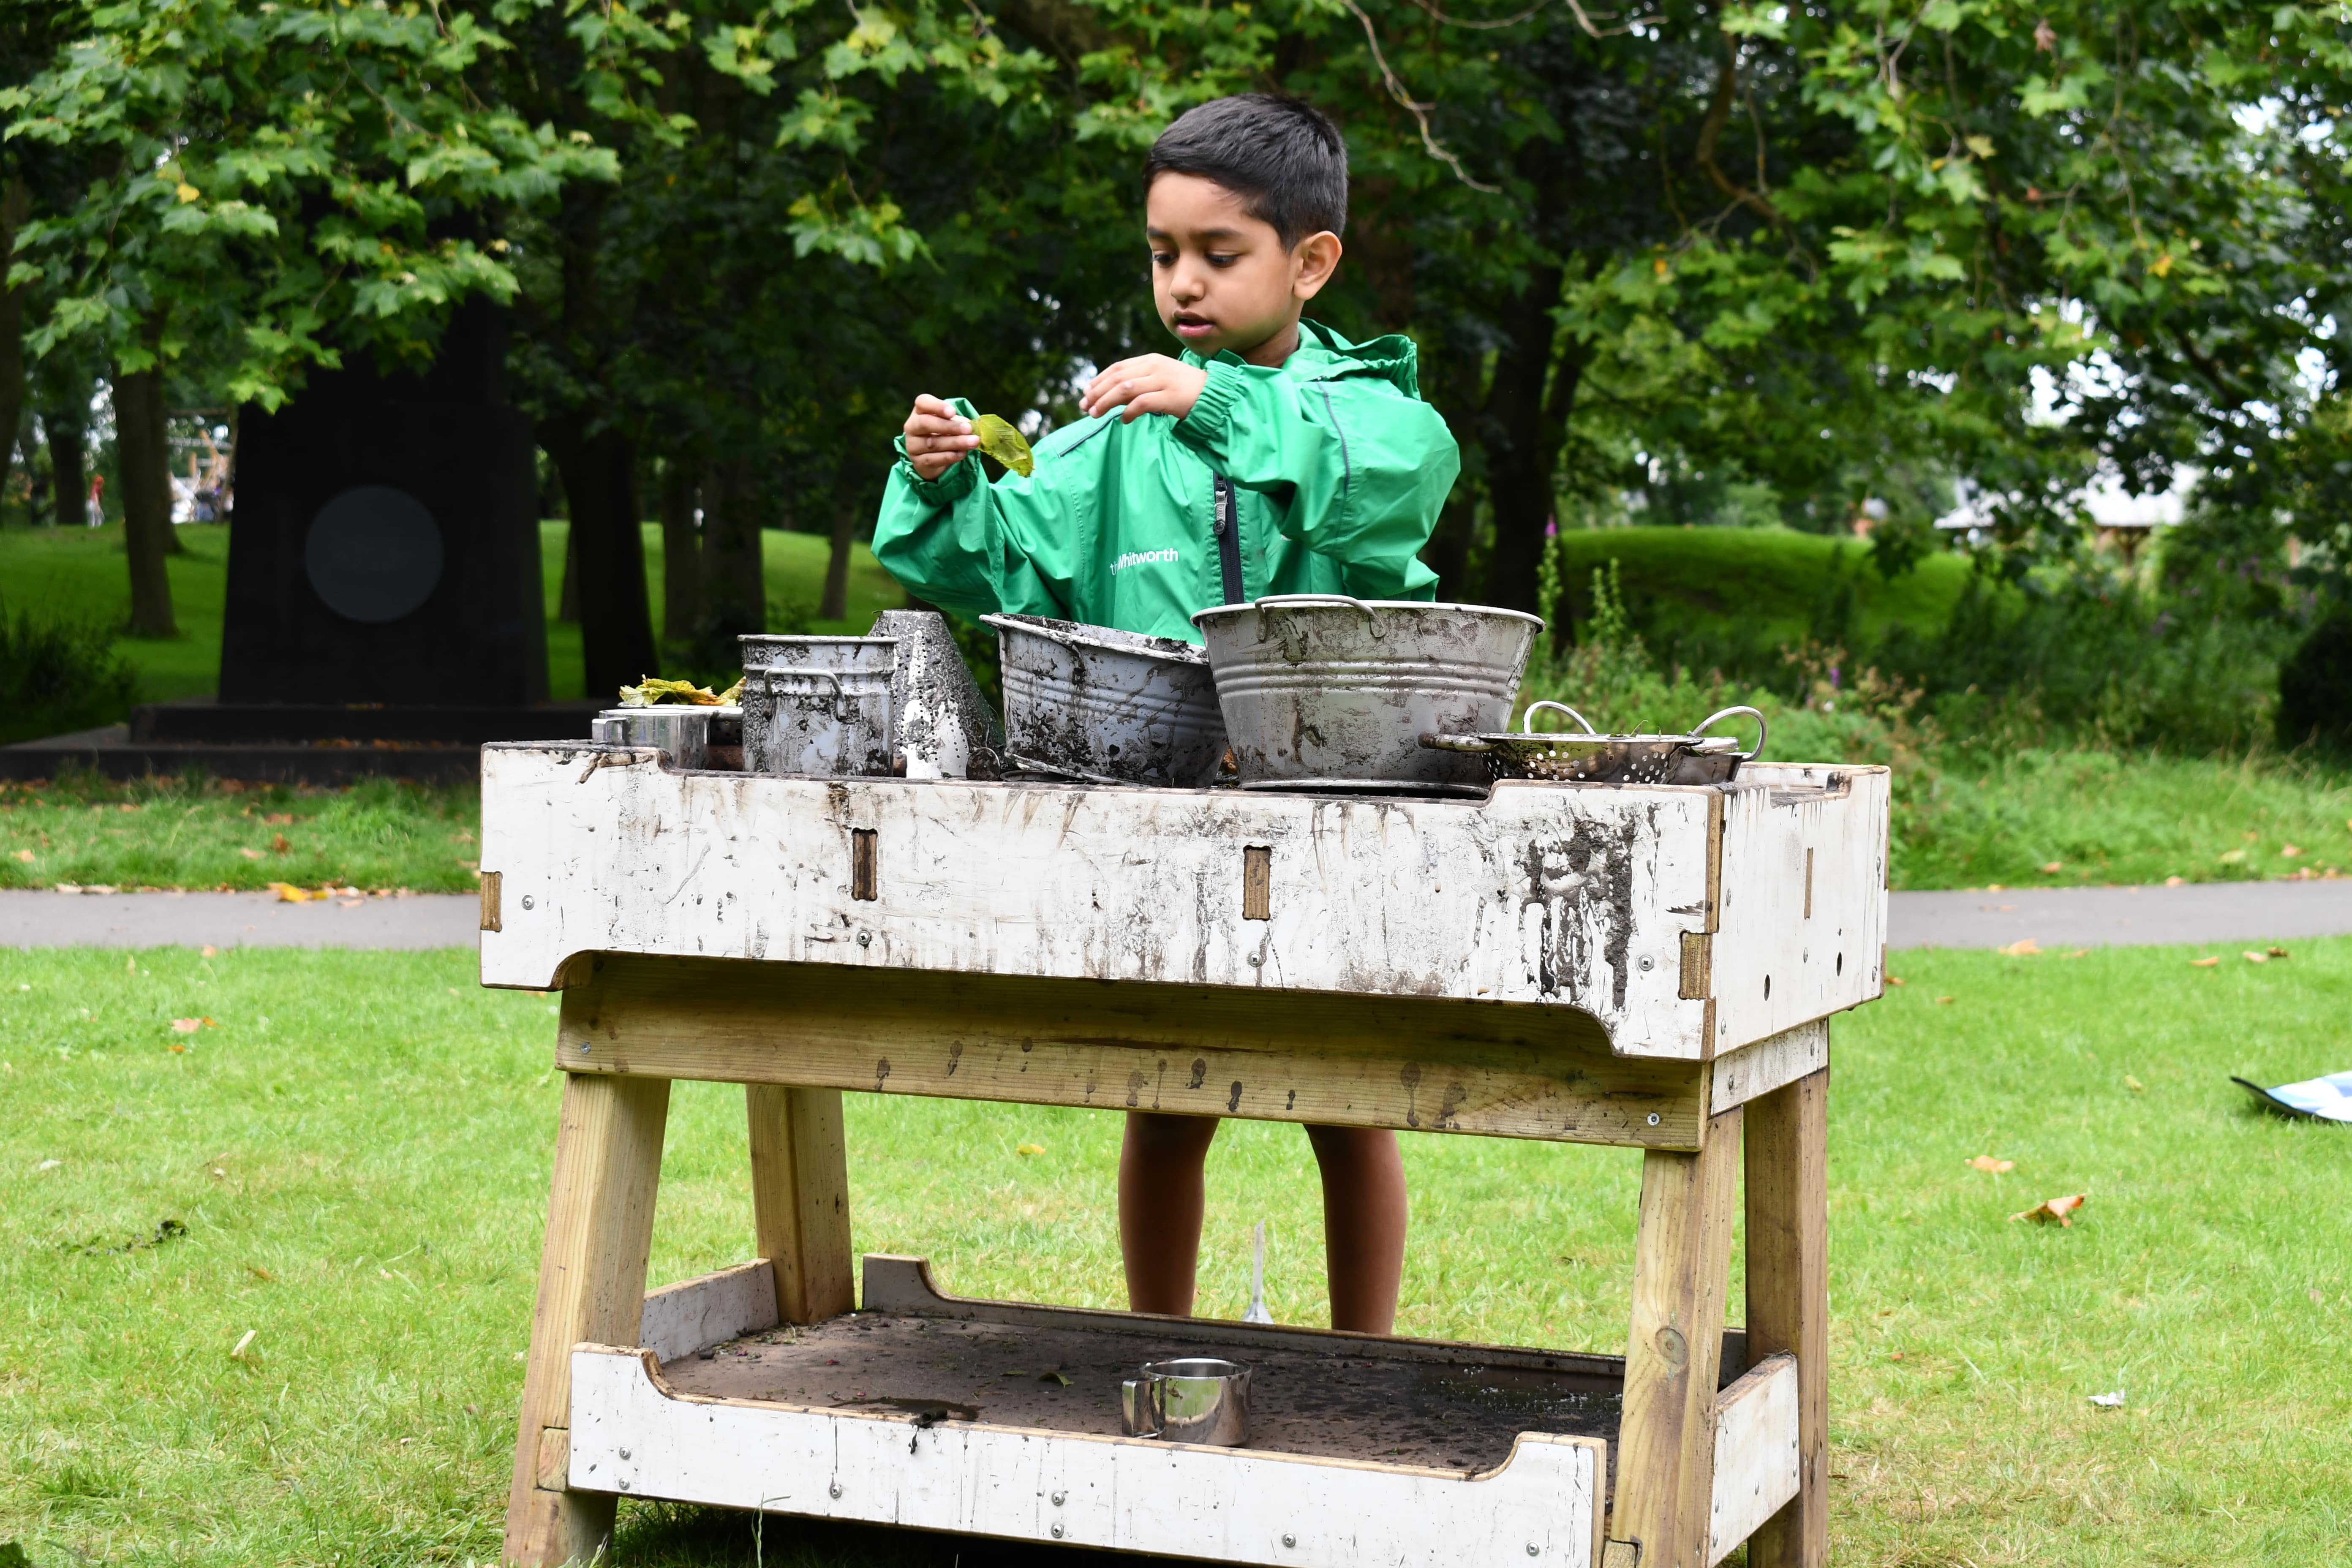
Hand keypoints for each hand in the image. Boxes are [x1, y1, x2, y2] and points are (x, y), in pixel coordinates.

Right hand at [902, 394, 976, 480]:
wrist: (935, 458)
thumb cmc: (944, 434)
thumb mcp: (952, 423)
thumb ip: (959, 422)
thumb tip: (972, 426)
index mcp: (920, 411)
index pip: (922, 402)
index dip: (937, 406)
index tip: (953, 412)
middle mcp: (912, 427)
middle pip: (925, 423)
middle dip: (949, 426)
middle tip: (968, 429)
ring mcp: (913, 445)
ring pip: (932, 443)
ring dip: (955, 442)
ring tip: (973, 442)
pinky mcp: (918, 462)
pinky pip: (933, 459)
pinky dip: (950, 456)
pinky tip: (962, 453)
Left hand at [1080, 355, 1208, 422]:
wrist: (1214, 395)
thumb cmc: (1185, 389)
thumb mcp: (1161, 378)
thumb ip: (1140, 381)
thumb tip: (1114, 394)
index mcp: (1151, 360)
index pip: (1118, 368)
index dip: (1099, 380)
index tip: (1086, 392)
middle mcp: (1155, 367)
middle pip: (1117, 378)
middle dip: (1097, 392)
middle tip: (1085, 406)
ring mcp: (1163, 381)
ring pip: (1125, 389)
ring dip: (1106, 402)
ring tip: (1096, 414)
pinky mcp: (1170, 397)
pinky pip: (1142, 404)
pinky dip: (1129, 412)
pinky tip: (1124, 420)